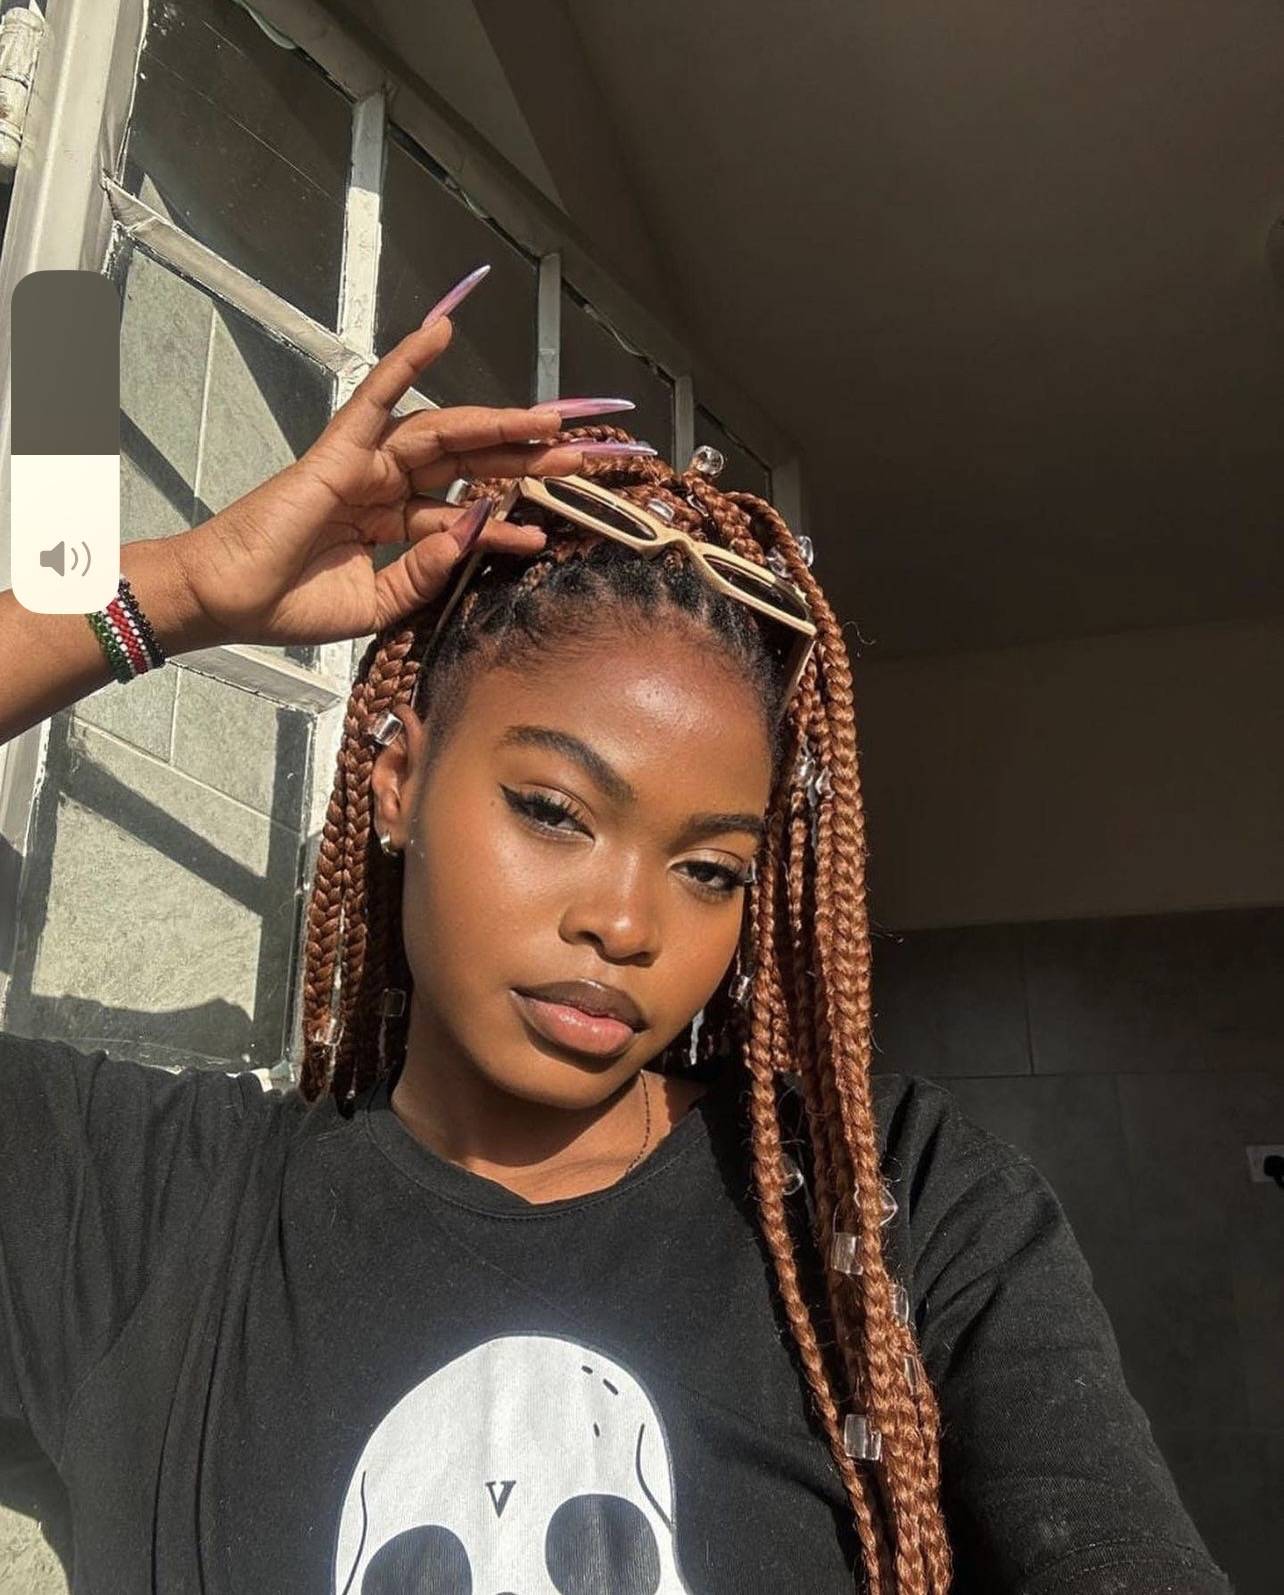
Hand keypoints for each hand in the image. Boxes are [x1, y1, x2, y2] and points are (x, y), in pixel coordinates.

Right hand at [166, 315, 638, 648]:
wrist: (230, 602)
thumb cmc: (293, 607)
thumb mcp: (380, 602)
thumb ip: (430, 568)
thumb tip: (479, 528)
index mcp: (398, 526)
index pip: (468, 513)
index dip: (511, 517)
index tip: (554, 527)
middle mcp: (388, 489)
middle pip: (470, 464)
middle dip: (525, 460)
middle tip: (582, 455)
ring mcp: (366, 465)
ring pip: (444, 435)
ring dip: (496, 424)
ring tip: (548, 421)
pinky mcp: (339, 450)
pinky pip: (377, 396)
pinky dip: (408, 360)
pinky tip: (443, 330)